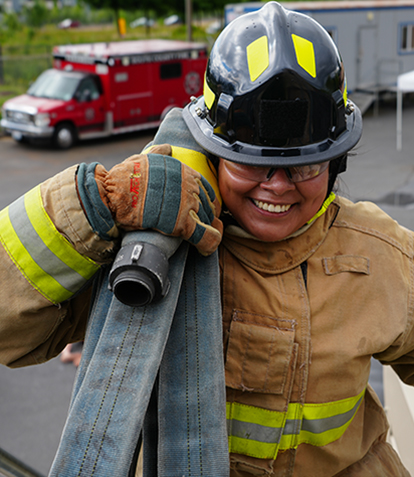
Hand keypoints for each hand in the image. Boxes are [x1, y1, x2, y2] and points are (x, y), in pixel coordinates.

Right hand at [96, 145, 222, 254]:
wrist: (114, 195)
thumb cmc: (125, 178)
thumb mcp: (145, 158)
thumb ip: (160, 154)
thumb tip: (167, 148)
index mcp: (184, 171)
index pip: (206, 188)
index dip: (205, 200)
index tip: (201, 208)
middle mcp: (190, 186)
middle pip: (208, 205)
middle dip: (206, 216)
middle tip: (200, 225)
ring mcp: (188, 205)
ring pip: (209, 220)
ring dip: (207, 230)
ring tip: (201, 237)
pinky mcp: (183, 224)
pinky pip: (206, 237)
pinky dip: (209, 244)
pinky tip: (205, 249)